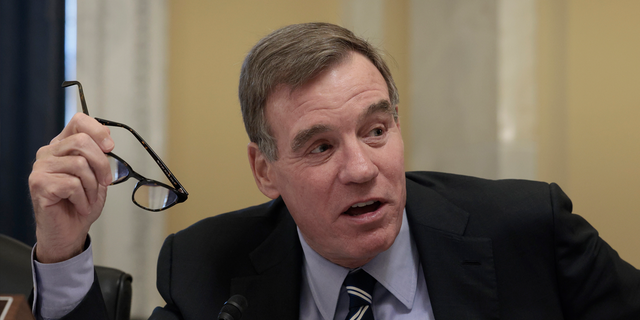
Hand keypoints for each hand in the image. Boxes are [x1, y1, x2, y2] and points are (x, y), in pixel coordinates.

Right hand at [29, 113, 113, 262]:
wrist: (70, 230)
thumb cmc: (82, 202)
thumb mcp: (98, 175)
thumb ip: (99, 155)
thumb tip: (106, 137)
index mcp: (63, 146)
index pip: (78, 122)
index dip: (97, 130)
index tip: (110, 146)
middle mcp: (49, 153)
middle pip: (82, 142)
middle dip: (102, 164)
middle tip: (105, 182)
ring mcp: (41, 168)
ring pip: (80, 164)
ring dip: (92, 186)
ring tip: (88, 198)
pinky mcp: (39, 184)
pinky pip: (72, 184)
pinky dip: (83, 199)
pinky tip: (79, 205)